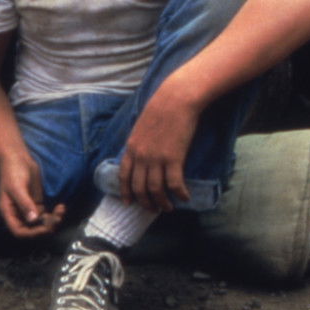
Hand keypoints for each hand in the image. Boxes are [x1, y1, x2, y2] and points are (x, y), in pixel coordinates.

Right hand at [0, 151, 64, 237]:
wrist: (18, 158)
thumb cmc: (12, 171)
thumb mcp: (17, 187)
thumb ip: (25, 203)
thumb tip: (33, 219)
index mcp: (9, 212)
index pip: (19, 231)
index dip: (32, 234)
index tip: (45, 227)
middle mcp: (18, 213)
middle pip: (32, 230)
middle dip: (45, 227)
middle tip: (57, 218)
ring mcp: (28, 209)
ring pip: (41, 223)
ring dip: (52, 220)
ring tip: (61, 210)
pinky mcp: (37, 204)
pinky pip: (46, 215)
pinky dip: (54, 214)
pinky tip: (60, 207)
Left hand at [118, 94, 198, 211]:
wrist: (175, 100)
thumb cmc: (160, 109)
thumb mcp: (141, 127)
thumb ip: (139, 143)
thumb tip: (141, 156)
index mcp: (131, 147)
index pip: (124, 176)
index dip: (126, 192)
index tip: (129, 203)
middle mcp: (140, 156)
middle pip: (139, 187)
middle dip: (145, 202)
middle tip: (152, 210)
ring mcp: (156, 158)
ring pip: (155, 189)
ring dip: (162, 202)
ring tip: (168, 208)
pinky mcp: (173, 158)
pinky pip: (174, 184)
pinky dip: (179, 194)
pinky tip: (185, 197)